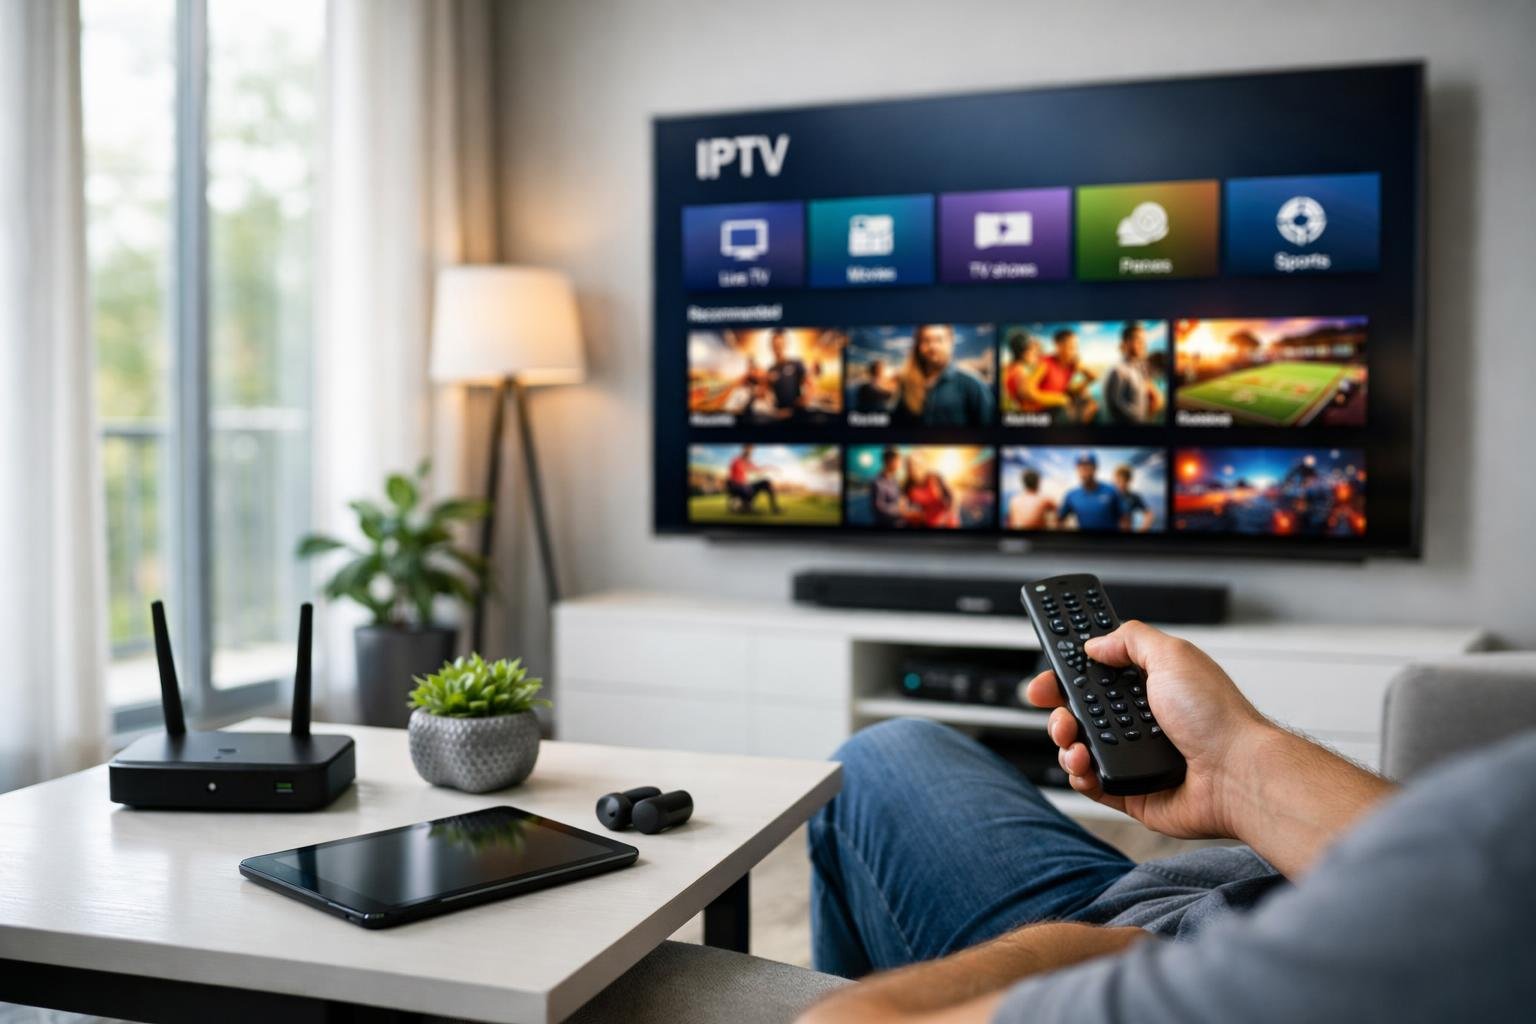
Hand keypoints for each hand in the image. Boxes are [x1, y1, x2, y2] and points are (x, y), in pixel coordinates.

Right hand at [1025, 620, 1276, 838]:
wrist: (1238, 774)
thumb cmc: (1218, 718)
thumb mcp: (1173, 655)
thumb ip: (1130, 640)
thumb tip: (1095, 643)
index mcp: (1150, 686)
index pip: (1098, 674)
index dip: (1070, 671)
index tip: (1049, 669)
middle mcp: (1141, 720)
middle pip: (1080, 710)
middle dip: (1058, 705)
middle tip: (1052, 703)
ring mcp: (1135, 757)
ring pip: (1078, 746)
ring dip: (1064, 739)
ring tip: (1072, 738)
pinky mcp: (1131, 791)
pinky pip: (1090, 783)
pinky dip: (1078, 774)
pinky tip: (1084, 765)